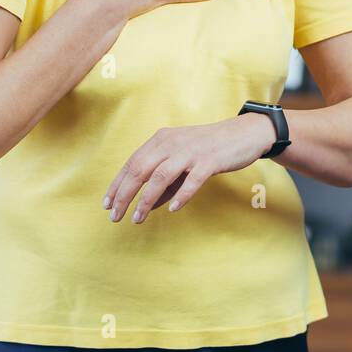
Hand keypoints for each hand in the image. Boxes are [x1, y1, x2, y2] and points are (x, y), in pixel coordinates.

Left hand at [102, 114, 276, 223]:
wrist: (244, 133)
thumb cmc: (210, 148)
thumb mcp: (182, 160)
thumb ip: (164, 182)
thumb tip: (146, 206)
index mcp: (161, 139)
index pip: (132, 163)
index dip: (117, 184)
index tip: (107, 204)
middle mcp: (172, 142)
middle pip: (140, 169)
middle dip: (124, 194)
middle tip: (115, 216)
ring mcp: (191, 151)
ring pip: (160, 176)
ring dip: (146, 200)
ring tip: (137, 219)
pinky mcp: (210, 160)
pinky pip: (191, 180)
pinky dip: (180, 195)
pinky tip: (172, 209)